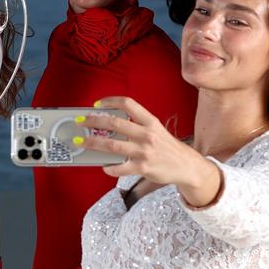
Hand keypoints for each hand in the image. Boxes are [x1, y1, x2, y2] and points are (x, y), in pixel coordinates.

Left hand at [85, 97, 205, 182]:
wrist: (187, 166)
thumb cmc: (168, 148)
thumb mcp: (156, 131)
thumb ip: (137, 127)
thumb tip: (109, 127)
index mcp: (151, 122)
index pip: (128, 104)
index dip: (110, 101)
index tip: (96, 104)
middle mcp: (147, 134)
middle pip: (115, 123)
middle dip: (93, 121)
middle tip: (80, 121)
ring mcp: (145, 151)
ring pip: (112, 145)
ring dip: (93, 142)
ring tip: (81, 141)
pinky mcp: (143, 168)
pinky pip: (120, 168)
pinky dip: (109, 168)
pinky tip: (104, 166)